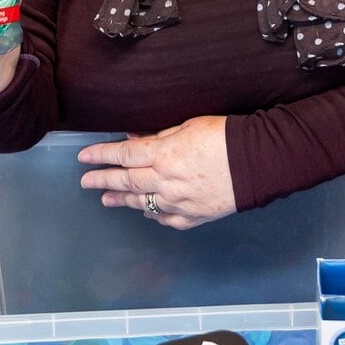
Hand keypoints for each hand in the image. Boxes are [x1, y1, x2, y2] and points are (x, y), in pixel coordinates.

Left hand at [79, 117, 236, 229]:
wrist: (260, 161)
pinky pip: (167, 219)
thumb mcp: (189, 125)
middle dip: (103, 180)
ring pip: (143, 203)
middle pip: (127, 181)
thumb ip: (159, 135)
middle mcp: (167, 181)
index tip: (84, 157)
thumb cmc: (227, 137)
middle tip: (85, 182)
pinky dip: (153, 215)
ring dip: (122, 200)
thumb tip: (135, 138)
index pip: (124, 155)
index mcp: (164, 155)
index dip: (101, 155)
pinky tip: (145, 212)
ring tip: (106, 200)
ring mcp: (180, 202)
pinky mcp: (195, 216)